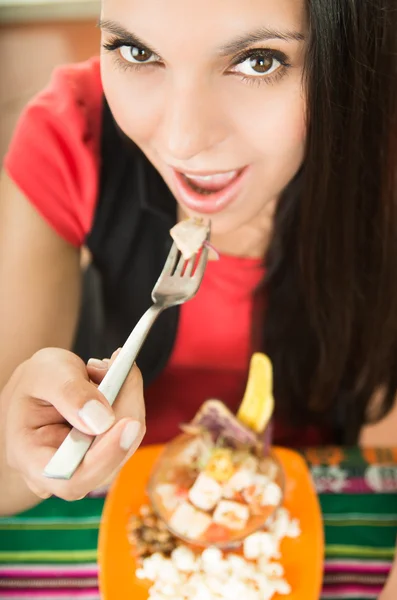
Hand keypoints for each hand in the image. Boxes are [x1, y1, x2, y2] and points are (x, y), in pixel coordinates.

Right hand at [3, 347, 144, 500]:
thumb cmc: (36, 380)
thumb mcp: (44, 373)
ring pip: (125, 444)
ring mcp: (87, 466)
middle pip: (108, 461)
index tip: (129, 424)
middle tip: (125, 371)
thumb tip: (103, 421)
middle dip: (124, 412)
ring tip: (109, 369)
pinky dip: (130, 401)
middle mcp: (60, 472)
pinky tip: (116, 378)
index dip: (105, 458)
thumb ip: (69, 393)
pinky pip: (130, 431)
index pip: (71, 479)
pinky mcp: (108, 452)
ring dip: (128, 401)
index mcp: (30, 459)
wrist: (41, 382)